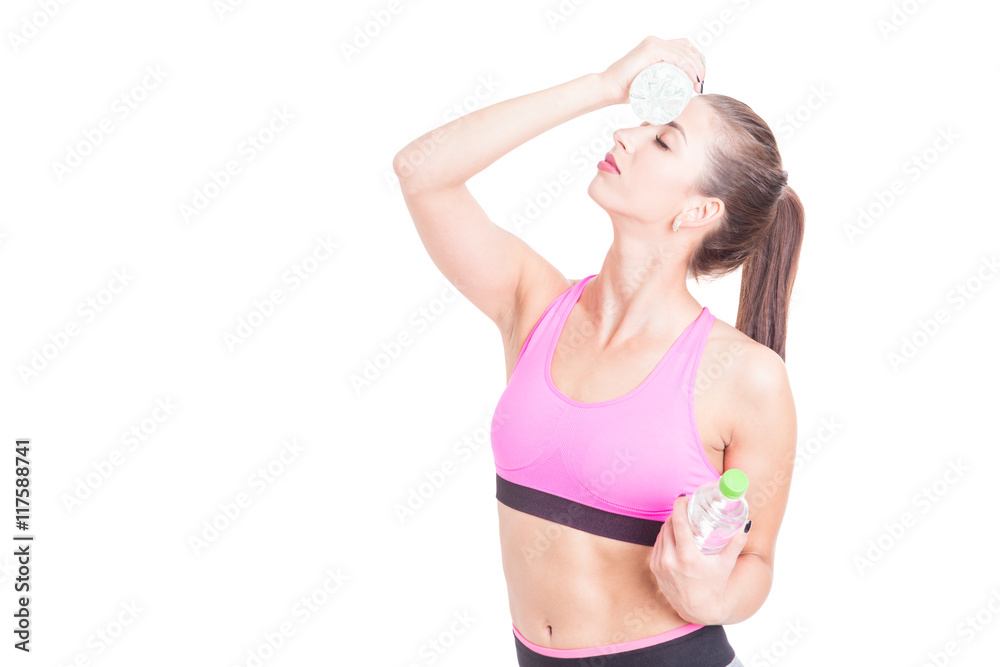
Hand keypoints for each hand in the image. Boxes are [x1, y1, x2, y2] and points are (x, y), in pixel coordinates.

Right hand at [598, 36, 705, 105]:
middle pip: (687, 47)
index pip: (683, 47)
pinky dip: (688, 67)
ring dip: (696, 68)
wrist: (608, 89)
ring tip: (698, 84)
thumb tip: (669, 92)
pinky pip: (676, 56)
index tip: (699, 78)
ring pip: (684, 52)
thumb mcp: (646, 82)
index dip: (695, 60)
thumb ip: (656, 81)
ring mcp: (653, 44)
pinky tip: (693, 78)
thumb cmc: (624, 90)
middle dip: (699, 64)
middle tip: (700, 83)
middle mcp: (655, 41)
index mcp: (655, 46)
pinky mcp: (651, 50)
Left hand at [648, 495, 747, 625]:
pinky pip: (657, 544)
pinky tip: (672, 533)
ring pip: (661, 533)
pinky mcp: (654, 567)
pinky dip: (664, 536)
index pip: (678, 523)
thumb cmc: (714, 585)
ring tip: (680, 519)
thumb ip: (736, 543)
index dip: (679, 506)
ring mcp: (660, 564)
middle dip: (676, 513)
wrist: (698, 609)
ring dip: (669, 524)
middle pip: (669, 525)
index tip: (684, 497)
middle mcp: (670, 560)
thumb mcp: (726, 564)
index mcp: (687, 557)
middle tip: (686, 507)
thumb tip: (746, 523)